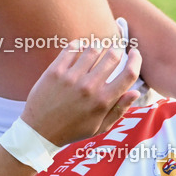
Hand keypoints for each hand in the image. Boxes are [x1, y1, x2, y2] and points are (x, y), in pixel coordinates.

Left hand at [20, 42, 141, 146]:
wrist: (39, 131)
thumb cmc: (72, 130)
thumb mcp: (100, 127)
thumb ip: (119, 110)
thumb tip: (135, 92)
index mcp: (103, 101)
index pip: (129, 74)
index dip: (136, 60)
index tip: (135, 53)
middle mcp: (89, 87)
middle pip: (113, 56)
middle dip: (118, 49)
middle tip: (116, 49)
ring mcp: (71, 78)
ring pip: (93, 48)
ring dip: (99, 46)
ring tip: (98, 49)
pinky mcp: (55, 71)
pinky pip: (72, 48)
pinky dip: (79, 45)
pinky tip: (80, 48)